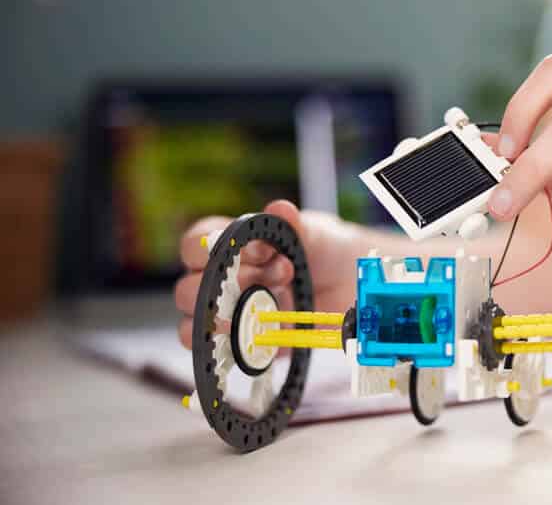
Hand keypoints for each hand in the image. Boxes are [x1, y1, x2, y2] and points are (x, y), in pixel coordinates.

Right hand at [173, 200, 361, 348]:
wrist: (350, 286)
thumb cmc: (323, 251)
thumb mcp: (315, 235)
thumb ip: (297, 226)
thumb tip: (280, 209)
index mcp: (229, 245)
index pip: (195, 244)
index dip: (215, 247)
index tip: (261, 251)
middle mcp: (221, 280)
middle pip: (190, 288)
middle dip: (233, 284)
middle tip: (280, 276)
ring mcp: (229, 314)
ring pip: (194, 323)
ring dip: (227, 317)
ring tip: (266, 308)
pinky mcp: (243, 343)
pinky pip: (218, 352)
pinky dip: (230, 347)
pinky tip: (257, 336)